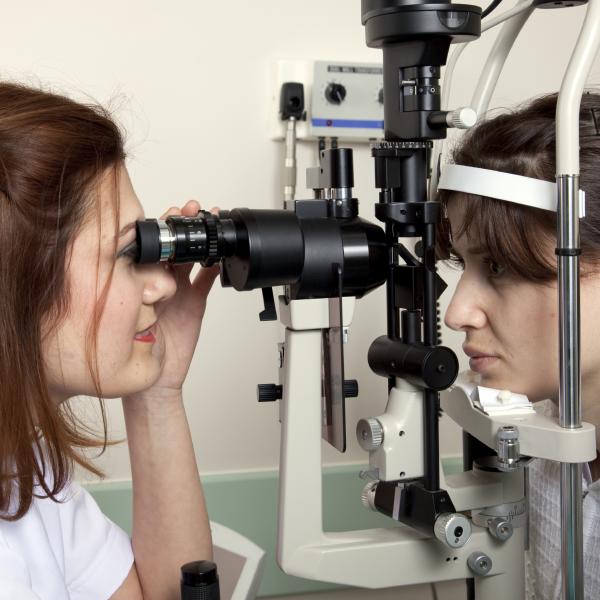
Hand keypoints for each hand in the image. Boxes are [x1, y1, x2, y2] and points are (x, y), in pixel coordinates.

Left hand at [130, 200, 218, 399]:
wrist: (155, 378)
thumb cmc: (133, 350)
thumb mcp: (124, 316)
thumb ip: (129, 295)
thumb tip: (118, 271)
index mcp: (141, 281)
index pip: (153, 248)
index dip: (161, 229)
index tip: (167, 214)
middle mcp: (160, 282)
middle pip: (174, 247)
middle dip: (183, 225)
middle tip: (190, 209)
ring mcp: (179, 291)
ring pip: (191, 258)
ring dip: (201, 240)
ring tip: (208, 221)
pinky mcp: (195, 302)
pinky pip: (206, 281)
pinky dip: (212, 268)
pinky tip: (218, 255)